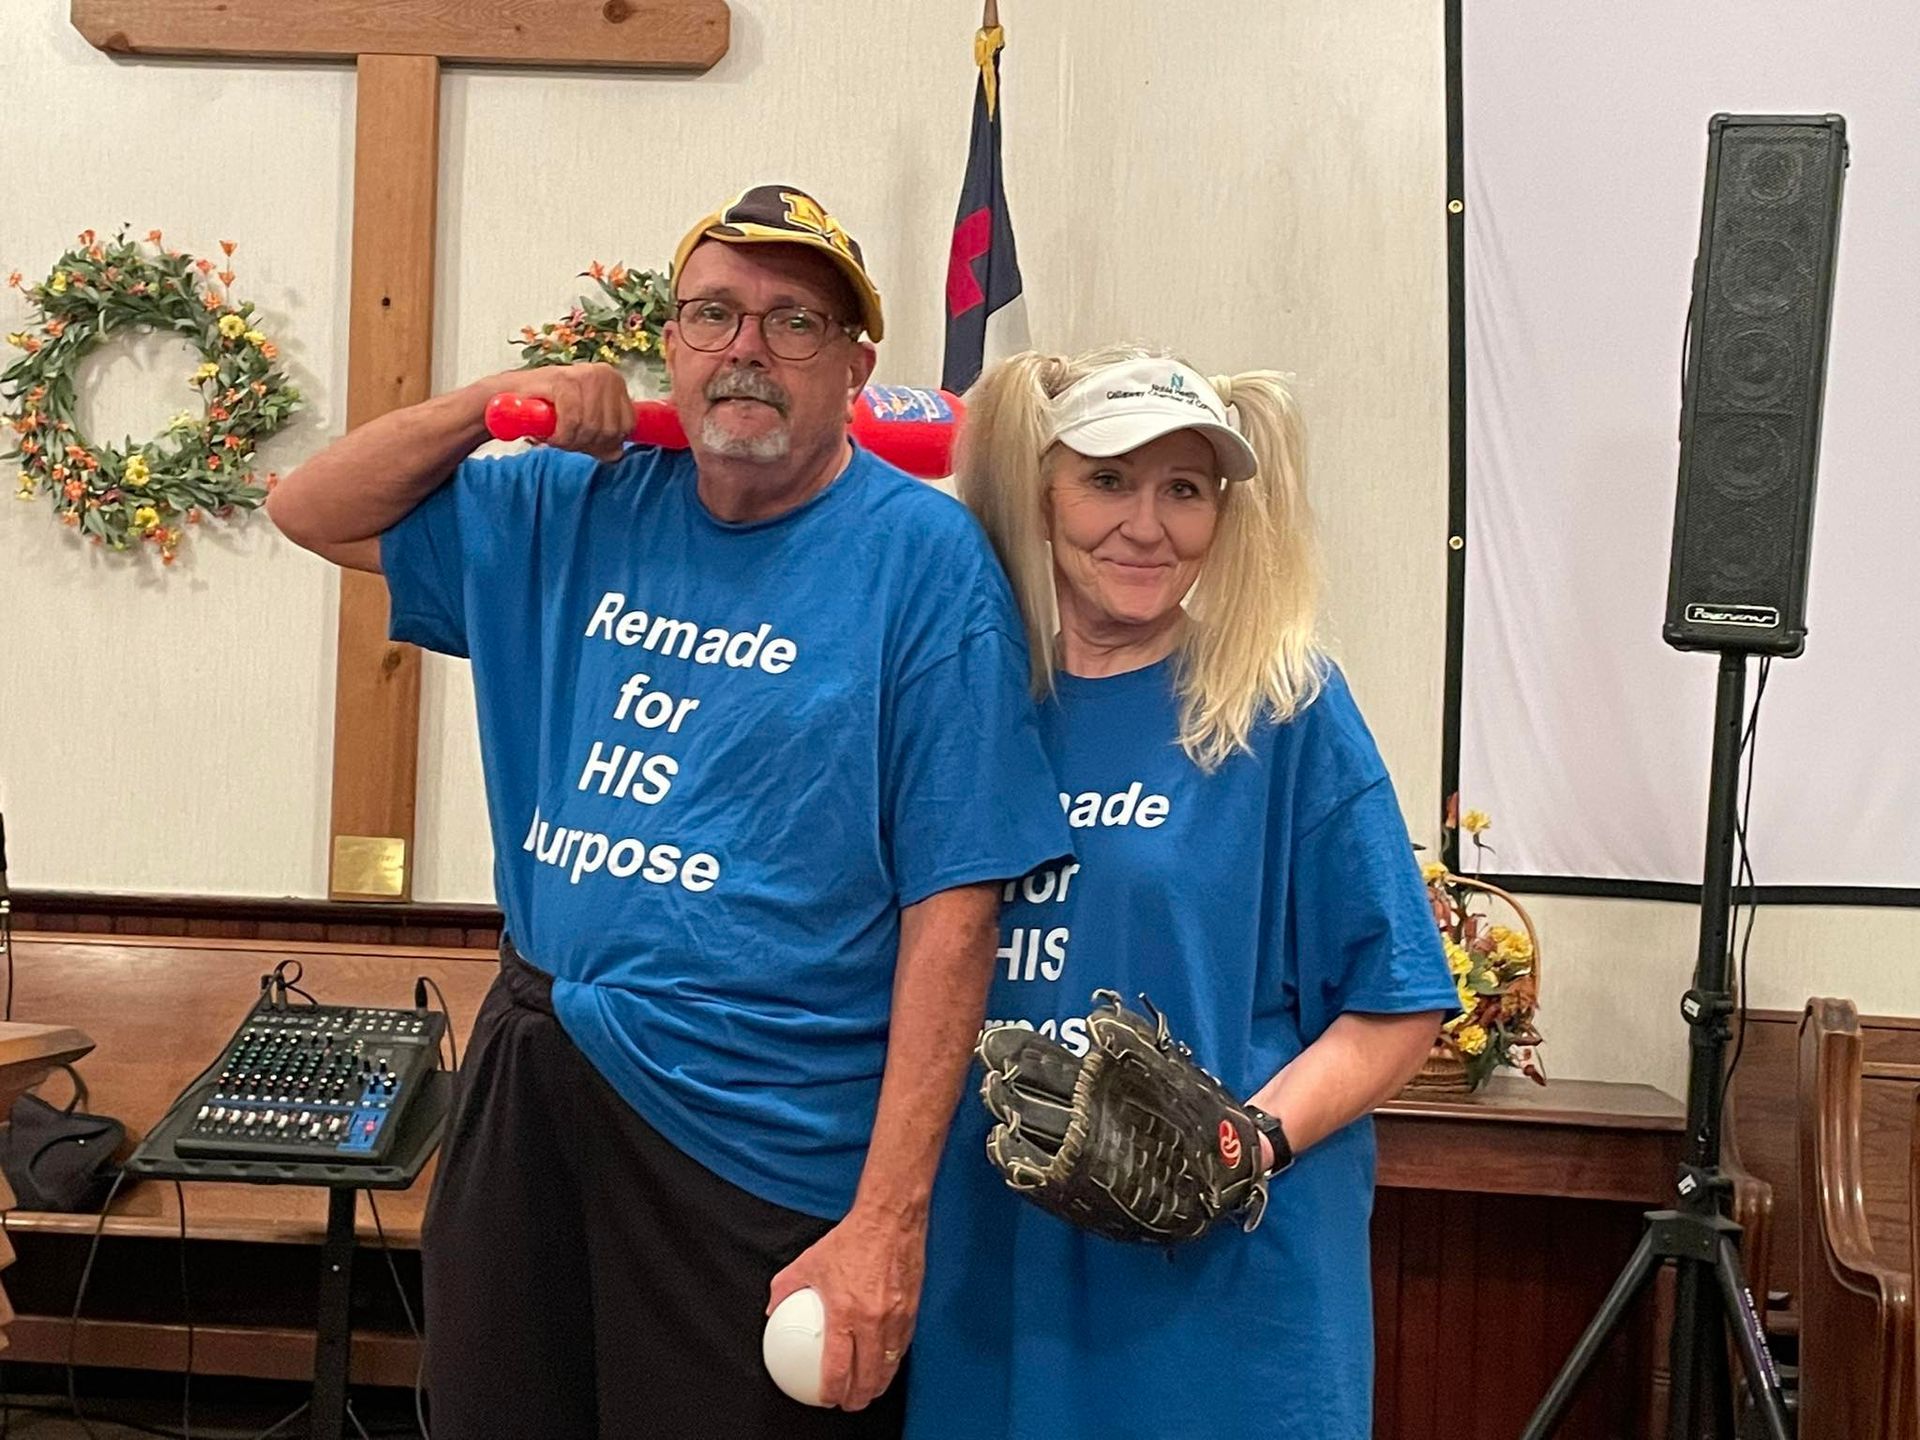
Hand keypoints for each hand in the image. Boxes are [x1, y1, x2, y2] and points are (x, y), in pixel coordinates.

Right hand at [484, 363, 632, 461]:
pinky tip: (547, 432)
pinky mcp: (564, 381)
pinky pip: (572, 422)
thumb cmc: (546, 410)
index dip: (605, 442)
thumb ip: (603, 441)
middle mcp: (604, 374)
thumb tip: (617, 453)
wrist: (506, 399)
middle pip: (610, 430)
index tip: (583, 440)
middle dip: (586, 442)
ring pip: (593, 427)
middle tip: (564, 437)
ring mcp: (585, 375)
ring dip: (570, 440)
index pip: (628, 426)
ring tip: (555, 433)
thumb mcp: (582, 427)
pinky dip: (559, 435)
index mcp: (615, 382)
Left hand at [767, 1201, 924, 1410]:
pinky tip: (886, 1361)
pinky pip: (903, 1345)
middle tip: (850, 1403)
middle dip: (858, 1398)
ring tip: (869, 1390)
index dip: (832, 1390)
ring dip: (879, 1384)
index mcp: (845, 1313)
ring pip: (889, 1365)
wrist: (890, 1219)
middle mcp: (873, 1321)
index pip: (838, 1367)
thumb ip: (785, 1287)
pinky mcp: (912, 1310)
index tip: (827, 1399)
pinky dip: (893, 1359)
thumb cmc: (851, 1239)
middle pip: (868, 1376)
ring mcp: (896, 1317)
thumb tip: (772, 1309)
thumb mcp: (809, 1261)